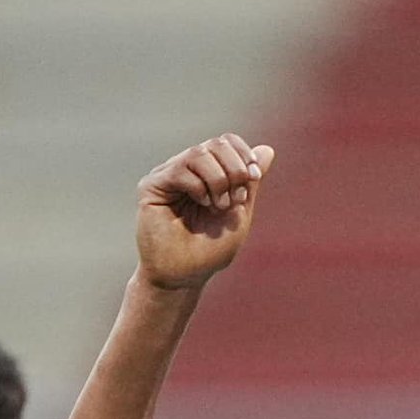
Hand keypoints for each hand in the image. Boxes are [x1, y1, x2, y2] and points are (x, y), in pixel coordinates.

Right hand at [135, 134, 275, 290]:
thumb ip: (249, 183)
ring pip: (199, 153)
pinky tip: (202, 204)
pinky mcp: (152, 185)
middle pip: (216, 143)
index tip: (253, 178)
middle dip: (234, 169)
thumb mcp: (239, 213)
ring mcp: (169, 175)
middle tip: (234, 200)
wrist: (184, 276)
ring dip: (218, 180)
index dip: (244, 154)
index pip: (226, 142)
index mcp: (208, 172)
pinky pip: (181, 168)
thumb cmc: (209, 251)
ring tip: (218, 206)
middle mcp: (188, 169)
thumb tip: (267, 149)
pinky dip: (199, 186)